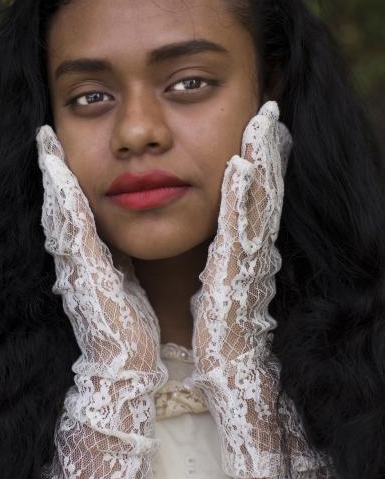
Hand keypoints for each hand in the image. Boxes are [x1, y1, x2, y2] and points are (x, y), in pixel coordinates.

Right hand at [36, 125, 163, 377]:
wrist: (127, 364)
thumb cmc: (130, 324)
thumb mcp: (125, 280)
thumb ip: (120, 256)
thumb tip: (126, 227)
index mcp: (88, 257)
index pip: (76, 208)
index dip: (65, 177)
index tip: (60, 145)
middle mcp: (76, 257)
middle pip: (61, 204)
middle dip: (51, 168)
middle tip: (45, 134)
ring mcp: (74, 265)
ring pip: (59, 211)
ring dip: (52, 175)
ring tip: (46, 142)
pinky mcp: (81, 273)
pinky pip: (71, 230)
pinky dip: (62, 200)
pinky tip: (58, 173)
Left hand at [191, 101, 292, 371]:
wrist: (221, 370)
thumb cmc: (215, 327)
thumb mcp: (218, 279)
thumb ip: (217, 249)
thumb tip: (210, 228)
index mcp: (243, 245)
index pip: (253, 194)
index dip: (260, 158)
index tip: (258, 123)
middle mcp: (251, 246)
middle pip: (264, 187)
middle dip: (267, 147)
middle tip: (269, 109)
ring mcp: (248, 257)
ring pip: (260, 198)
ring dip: (263, 159)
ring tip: (264, 122)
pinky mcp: (236, 271)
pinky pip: (241, 225)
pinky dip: (244, 193)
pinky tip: (243, 164)